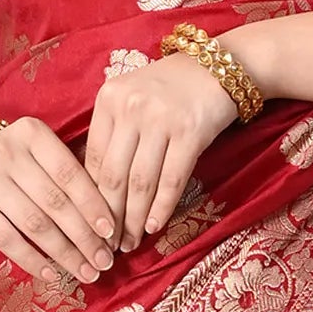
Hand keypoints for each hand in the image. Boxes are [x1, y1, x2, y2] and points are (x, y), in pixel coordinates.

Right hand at [0, 115, 116, 285]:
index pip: (69, 173)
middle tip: (104, 261)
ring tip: (86, 272)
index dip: (93, 205)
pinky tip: (51, 274)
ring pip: (34, 224)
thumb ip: (70, 175)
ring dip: (64, 253)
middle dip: (84, 236)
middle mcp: (7, 152)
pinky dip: (31, 260)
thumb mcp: (40, 153)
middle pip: (55, 202)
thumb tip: (108, 224)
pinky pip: (6, 239)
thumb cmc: (16, 163)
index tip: (111, 232)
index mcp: (32, 133)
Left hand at [84, 49, 239, 246]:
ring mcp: (161, 119)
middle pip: (113, 175)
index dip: (89, 197)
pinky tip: (154, 227)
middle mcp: (131, 107)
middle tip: (107, 245)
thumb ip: (114, 131)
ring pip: (140, 182)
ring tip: (129, 242)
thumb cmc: (173, 87)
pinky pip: (171, 180)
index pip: (93, 158)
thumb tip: (93, 188)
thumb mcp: (133, 97)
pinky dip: (161, 208)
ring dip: (133, 219)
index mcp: (109, 98)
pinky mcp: (190, 132)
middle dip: (109, 216)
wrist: (223, 67)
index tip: (89, 224)